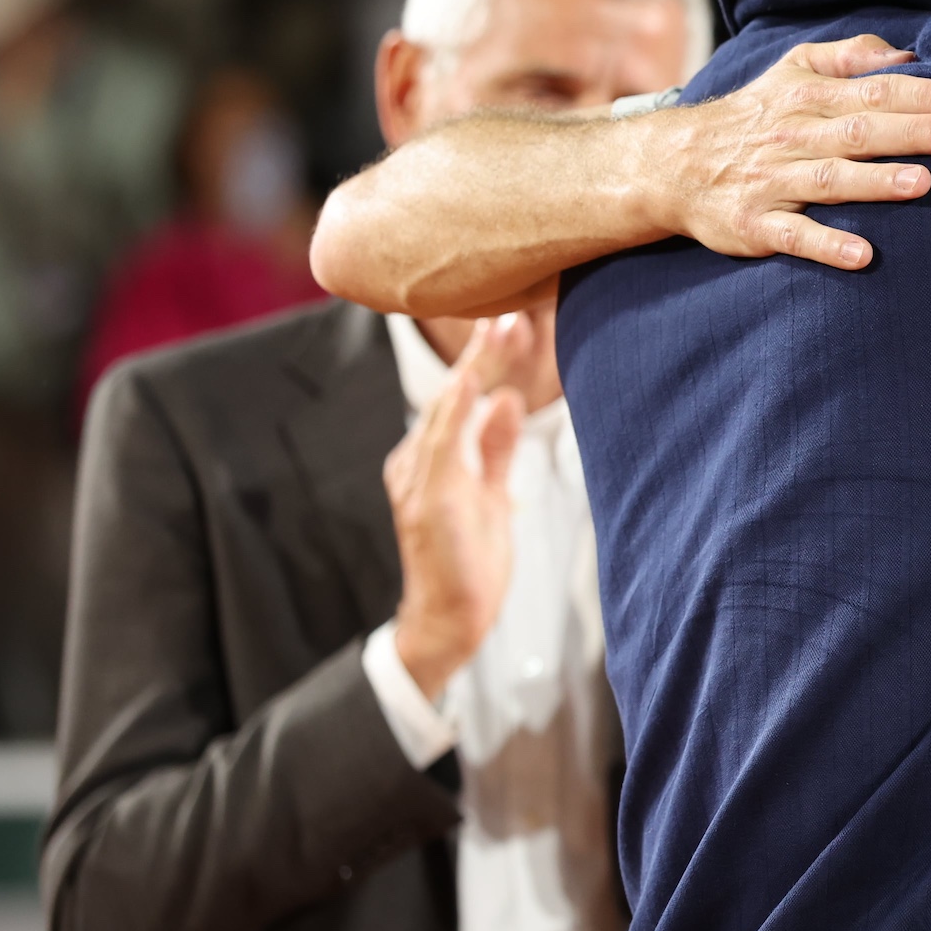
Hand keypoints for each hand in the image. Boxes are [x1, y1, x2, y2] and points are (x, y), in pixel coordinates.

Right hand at [383, 312, 530, 698]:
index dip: (486, 357)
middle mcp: (415, 461)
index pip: (461, 395)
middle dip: (483, 351)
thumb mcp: (491, 494)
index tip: (515, 320)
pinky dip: (455, 410)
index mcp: (431, 457)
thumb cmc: (469, 561)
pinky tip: (471, 382)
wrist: (450, 621)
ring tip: (505, 329)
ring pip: (446, 408)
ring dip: (476, 367)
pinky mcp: (426, 501)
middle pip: (452, 393)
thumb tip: (510, 401)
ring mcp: (416, 479)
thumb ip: (495, 449)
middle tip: (514, 309)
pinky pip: (439, 445)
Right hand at [647, 35, 930, 268]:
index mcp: (806, 96)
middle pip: (857, 131)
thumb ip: (850, 56)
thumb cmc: (756, 116)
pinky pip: (793, 236)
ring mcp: (772, 182)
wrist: (673, 163)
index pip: (871, 91)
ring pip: (829, 179)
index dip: (918, 94)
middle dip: (911, 132)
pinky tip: (862, 254)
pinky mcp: (754, 224)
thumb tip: (907, 55)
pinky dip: (826, 245)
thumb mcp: (793, 69)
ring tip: (922, 183)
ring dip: (876, 182)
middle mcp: (792, 136)